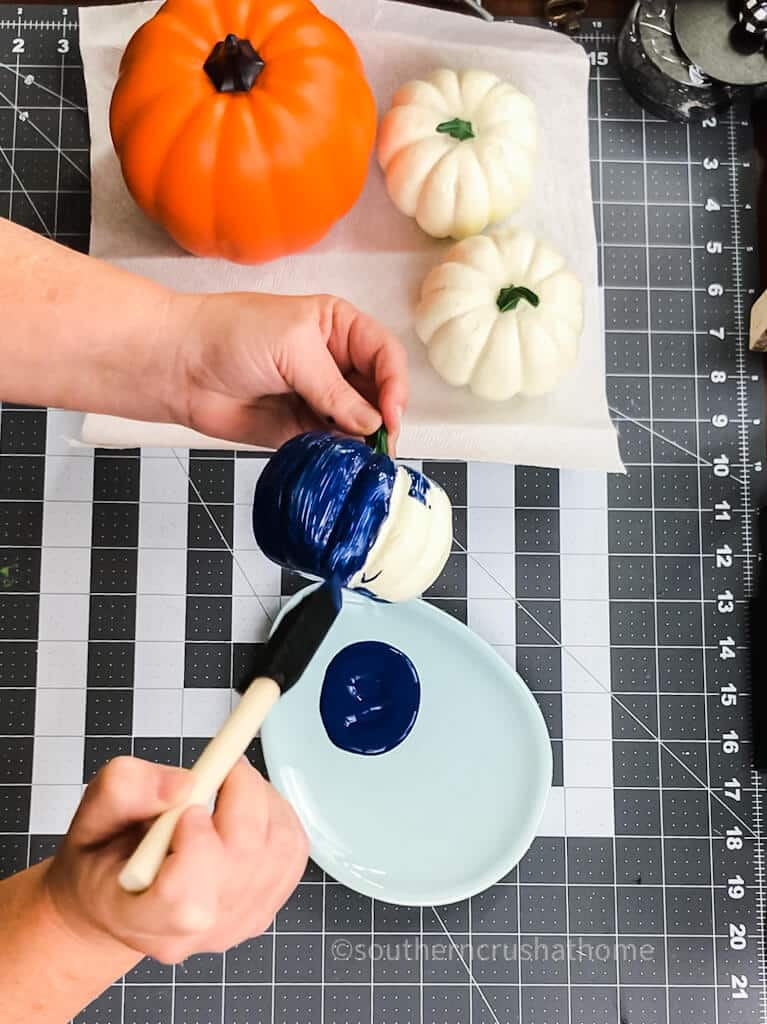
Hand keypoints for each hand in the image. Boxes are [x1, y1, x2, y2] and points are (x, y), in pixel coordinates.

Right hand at [45, 757, 307, 963]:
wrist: (122, 895)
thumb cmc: (104, 857)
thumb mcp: (91, 815)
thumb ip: (124, 790)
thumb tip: (184, 783)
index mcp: (138, 918)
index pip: (187, 901)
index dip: (197, 844)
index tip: (187, 808)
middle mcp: (194, 933)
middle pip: (242, 860)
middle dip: (239, 793)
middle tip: (220, 766)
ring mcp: (235, 925)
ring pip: (277, 848)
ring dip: (262, 798)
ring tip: (230, 786)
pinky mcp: (265, 908)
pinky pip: (293, 850)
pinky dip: (278, 814)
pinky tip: (248, 807)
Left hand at [171, 291, 408, 452]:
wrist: (178, 366)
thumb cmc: (230, 334)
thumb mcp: (291, 348)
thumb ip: (334, 390)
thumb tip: (371, 423)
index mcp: (339, 328)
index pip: (385, 356)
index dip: (394, 385)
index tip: (389, 415)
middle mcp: (335, 363)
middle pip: (378, 394)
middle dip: (383, 420)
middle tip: (380, 445)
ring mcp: (319, 399)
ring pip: (358, 424)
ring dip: (363, 442)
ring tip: (361, 457)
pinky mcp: (301, 429)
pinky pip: (332, 445)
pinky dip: (339, 455)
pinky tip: (338, 460)